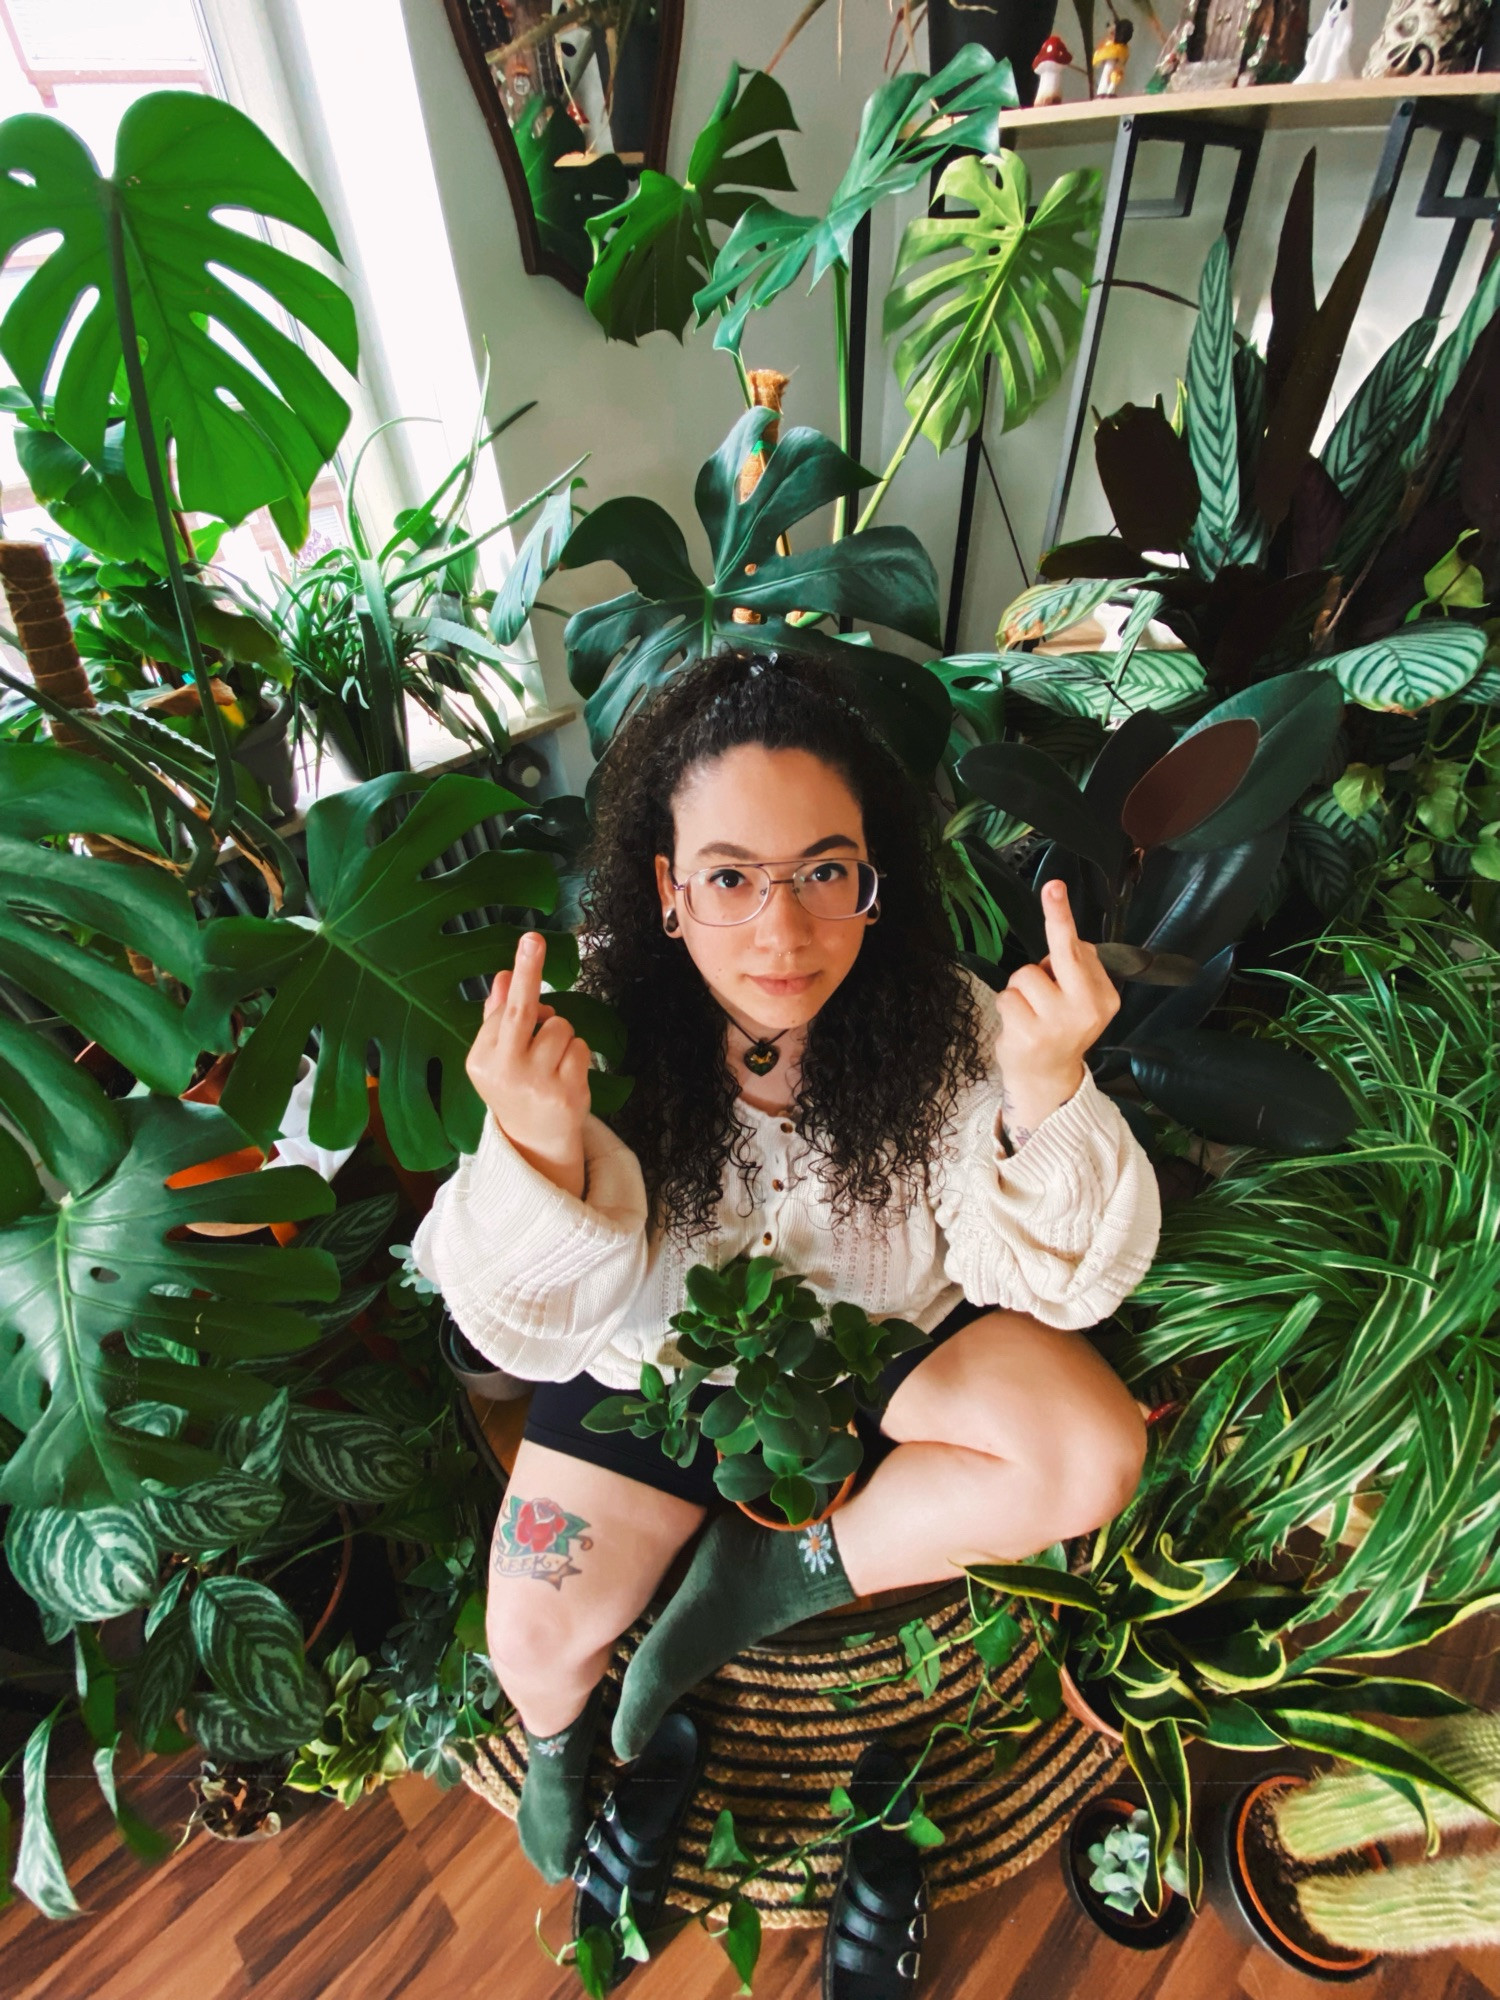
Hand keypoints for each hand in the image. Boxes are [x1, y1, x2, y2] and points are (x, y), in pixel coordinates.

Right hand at [465, 931, 591, 1195]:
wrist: (534, 1145)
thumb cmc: (513, 1089)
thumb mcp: (495, 1057)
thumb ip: (497, 1018)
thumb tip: (504, 977)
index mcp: (482, 1060)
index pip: (504, 1010)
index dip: (522, 977)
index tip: (530, 940)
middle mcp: (506, 1072)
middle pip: (523, 1012)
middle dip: (529, 972)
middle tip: (533, 940)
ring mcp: (538, 1084)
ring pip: (560, 1026)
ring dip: (561, 1034)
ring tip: (550, 1058)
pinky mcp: (567, 1093)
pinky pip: (580, 1046)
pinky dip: (576, 1052)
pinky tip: (564, 1071)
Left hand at [993, 881, 1119, 1145]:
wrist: (1048, 1079)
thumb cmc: (1060, 1030)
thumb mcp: (1083, 1003)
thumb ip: (1078, 972)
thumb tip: (1069, 942)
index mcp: (1104, 998)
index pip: (1083, 950)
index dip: (1063, 920)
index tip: (1055, 887)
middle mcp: (1087, 1009)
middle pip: (1062, 953)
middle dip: (1058, 917)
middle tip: (1053, 888)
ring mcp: (1058, 1024)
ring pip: (1025, 975)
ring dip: (1021, 989)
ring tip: (1030, 1012)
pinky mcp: (1030, 1036)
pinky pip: (1007, 998)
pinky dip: (1008, 1007)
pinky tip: (1020, 1026)